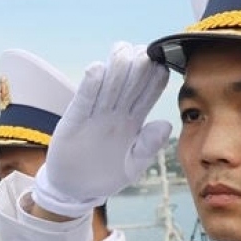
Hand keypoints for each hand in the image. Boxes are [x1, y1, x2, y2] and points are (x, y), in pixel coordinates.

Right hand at [33, 41, 170, 216]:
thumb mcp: (132, 166)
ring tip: (122, 51)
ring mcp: (94, 116)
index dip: (154, 78)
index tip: (162, 63)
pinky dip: (89, 86)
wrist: (75, 189)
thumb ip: (148, 146)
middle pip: (128, 84)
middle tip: (142, 51)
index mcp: (133, 122)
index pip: (147, 94)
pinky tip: (96, 70)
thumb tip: (167, 124)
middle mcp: (114, 114)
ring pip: (107, 87)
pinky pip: (83, 101)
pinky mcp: (73, 121)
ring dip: (116, 68)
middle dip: (136, 66)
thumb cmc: (107, 175)